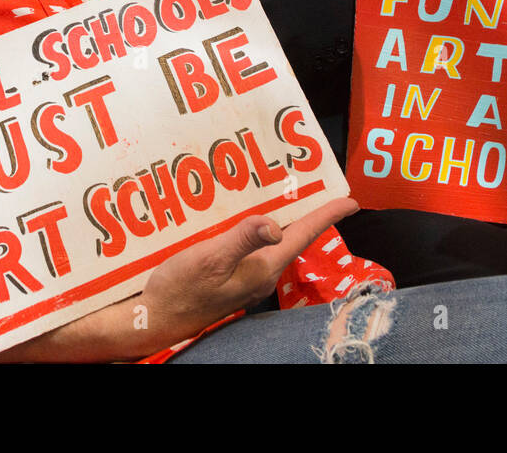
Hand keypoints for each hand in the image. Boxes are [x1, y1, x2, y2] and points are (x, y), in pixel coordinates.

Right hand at [140, 196, 358, 343]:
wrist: (156, 319)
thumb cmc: (180, 289)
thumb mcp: (209, 258)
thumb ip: (243, 239)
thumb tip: (276, 226)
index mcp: (263, 267)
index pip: (303, 235)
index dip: (328, 215)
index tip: (351, 201)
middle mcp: (263, 275)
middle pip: (294, 238)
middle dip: (310, 213)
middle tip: (320, 187)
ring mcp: (250, 279)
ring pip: (276, 244)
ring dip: (286, 220)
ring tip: (291, 194)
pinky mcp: (235, 280)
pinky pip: (258, 250)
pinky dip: (263, 231)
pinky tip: (252, 218)